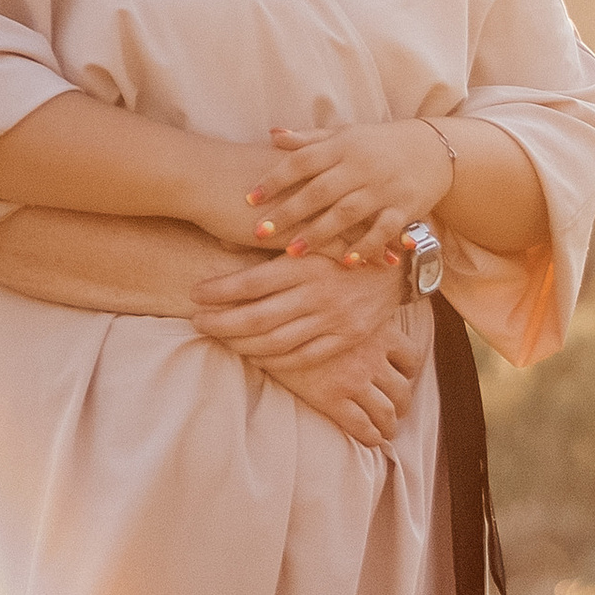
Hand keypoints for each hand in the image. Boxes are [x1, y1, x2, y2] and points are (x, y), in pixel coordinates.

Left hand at [189, 250, 407, 369]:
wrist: (399, 264)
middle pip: (257, 318)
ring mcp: (333, 320)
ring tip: (218, 337)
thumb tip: (223, 242)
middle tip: (197, 321)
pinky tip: (253, 353)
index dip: (218, 291)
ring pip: (276, 342)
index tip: (195, 293)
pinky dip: (273, 360)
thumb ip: (272, 242)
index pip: (251, 283)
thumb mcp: (311, 234)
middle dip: (220, 322)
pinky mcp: (346, 339)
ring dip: (240, 344)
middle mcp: (318, 293)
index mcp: (306, 264)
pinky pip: (302, 358)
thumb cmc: (345, 244)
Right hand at [212, 305, 428, 449]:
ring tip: (386, 430)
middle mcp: (372, 356)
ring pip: (388, 411)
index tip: (402, 377)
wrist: (266, 311)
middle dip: (402, 403)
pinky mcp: (331, 397)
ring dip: (390, 424)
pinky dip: (371, 436)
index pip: (410, 357)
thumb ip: (356, 314)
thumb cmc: (301, 302)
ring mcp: (354, 379)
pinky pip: (361, 425)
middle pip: (403, 389)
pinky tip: (370, 439)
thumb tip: (362, 317)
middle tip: (398, 409)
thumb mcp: (342, 305)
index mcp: (379, 331)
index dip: (409, 371)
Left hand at [246, 120, 450, 265]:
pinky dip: (365, 246)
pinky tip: (345, 262)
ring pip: (347, 213)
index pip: (303, 161)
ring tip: (292, 252)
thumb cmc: (379, 143)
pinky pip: (382, 230)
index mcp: (344, 146)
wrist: (435, 149)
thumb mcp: (345, 135)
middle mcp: (362, 166)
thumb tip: (272, 134)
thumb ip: (309, 140)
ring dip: (319, 234)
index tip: (250, 198)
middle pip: (320, 190)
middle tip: (259, 232)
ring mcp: (384, 188)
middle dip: (289, 212)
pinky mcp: (404, 208)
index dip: (276, 179)